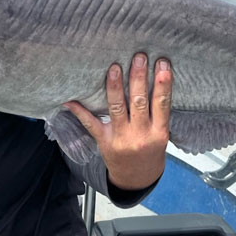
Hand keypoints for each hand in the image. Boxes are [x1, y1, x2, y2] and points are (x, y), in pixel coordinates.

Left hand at [65, 53, 171, 189]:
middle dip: (138, 77)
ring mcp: (121, 138)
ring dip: (115, 86)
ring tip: (114, 67)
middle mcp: (140, 135)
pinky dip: (79, 111)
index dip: (164, 83)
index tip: (163, 64)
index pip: (162, 103)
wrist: (137, 179)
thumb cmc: (151, 152)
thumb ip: (158, 112)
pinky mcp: (104, 141)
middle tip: (139, 57)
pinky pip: (91, 124)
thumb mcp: (161, 135)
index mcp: (159, 132)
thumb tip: (157, 79)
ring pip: (117, 108)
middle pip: (140, 102)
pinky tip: (70, 100)